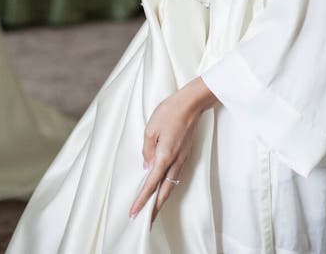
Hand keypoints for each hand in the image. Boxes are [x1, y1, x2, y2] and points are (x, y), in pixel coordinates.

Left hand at [129, 78, 216, 225]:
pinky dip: (168, 187)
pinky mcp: (186, 154)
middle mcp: (175, 162)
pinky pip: (176, 176)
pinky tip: (163, 188)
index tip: (134, 212)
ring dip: (162, 199)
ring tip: (153, 210)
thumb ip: (147, 150)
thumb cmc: (170, 112)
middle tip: (146, 222)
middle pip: (164, 192)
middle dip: (154, 209)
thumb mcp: (150, 129)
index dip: (142, 200)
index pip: (151, 184)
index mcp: (164, 157)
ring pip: (171, 185)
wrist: (192, 103)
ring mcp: (183, 159)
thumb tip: (147, 166)